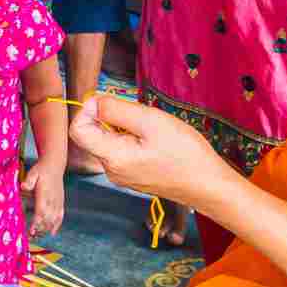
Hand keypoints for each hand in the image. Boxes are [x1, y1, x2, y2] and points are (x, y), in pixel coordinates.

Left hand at [22, 157, 65, 237]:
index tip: (31, 231)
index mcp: (45, 194)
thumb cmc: (41, 170)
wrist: (54, 165)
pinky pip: (60, 216)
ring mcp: (58, 202)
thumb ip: (29, 181)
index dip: (37, 222)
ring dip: (46, 229)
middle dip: (40, 229)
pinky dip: (57, 225)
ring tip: (37, 236)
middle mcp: (53, 200)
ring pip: (54, 220)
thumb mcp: (33, 173)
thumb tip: (23, 186)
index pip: (41, 211)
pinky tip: (52, 233)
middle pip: (47, 219)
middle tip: (31, 237)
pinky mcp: (61, 202)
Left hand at [67, 93, 238, 209]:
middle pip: (93, 133)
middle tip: (141, 116)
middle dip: (112, 116)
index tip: (112, 102)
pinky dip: (134, 137)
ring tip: (152, 129)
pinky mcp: (133, 174)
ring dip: (125, 126)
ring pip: (110, 139)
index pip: (77, 130)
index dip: (88, 109)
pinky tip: (155, 140)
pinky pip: (122, 148)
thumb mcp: (151, 121)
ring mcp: (122, 174)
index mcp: (112, 158)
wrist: (209, 184)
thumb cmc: (185, 153)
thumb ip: (116, 109)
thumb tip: (93, 102)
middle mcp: (112, 170)